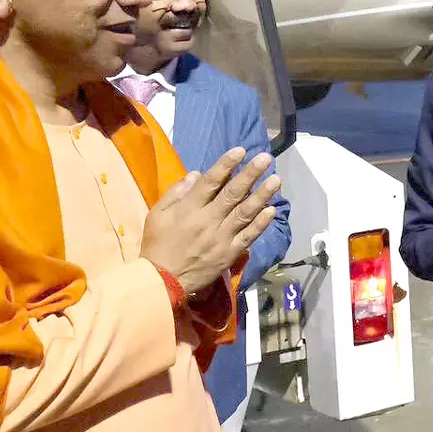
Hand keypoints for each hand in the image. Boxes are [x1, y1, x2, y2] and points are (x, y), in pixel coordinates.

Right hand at [140, 147, 280, 295]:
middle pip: (233, 193)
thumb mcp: (157, 215)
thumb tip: (197, 174)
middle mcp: (208, 220)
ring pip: (245, 213)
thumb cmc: (157, 245)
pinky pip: (248, 236)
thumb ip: (175, 193)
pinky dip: (261, 223)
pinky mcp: (230, 253)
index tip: (241, 150)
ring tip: (276, 180)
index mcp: (189, 209)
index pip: (211, 181)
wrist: (163, 281)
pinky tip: (272, 210)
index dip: (226, 164)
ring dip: (262, 195)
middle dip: (250, 174)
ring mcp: (222, 237)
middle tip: (265, 158)